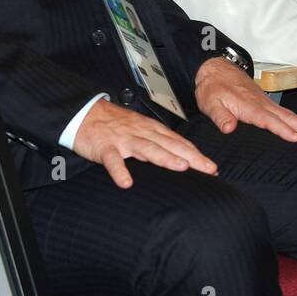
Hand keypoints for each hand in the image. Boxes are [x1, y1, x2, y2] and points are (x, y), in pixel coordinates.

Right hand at [74, 98, 216, 186]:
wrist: (84, 113)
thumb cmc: (114, 124)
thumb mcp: (140, 130)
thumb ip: (157, 143)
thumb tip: (177, 158)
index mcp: (151, 129)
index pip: (178, 142)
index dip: (196, 154)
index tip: (212, 167)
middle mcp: (141, 132)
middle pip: (170, 145)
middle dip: (191, 157)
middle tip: (209, 168)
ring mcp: (124, 140)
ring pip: (147, 148)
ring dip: (165, 157)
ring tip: (181, 167)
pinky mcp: (105, 147)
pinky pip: (113, 160)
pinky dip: (119, 170)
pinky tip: (126, 182)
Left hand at [194, 57, 296, 141]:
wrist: (216, 69)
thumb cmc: (213, 87)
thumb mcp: (210, 102)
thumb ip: (220, 116)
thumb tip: (229, 128)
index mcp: (249, 106)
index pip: (269, 121)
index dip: (282, 130)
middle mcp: (263, 104)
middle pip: (288, 118)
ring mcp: (267, 103)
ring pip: (290, 116)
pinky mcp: (267, 103)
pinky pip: (286, 114)